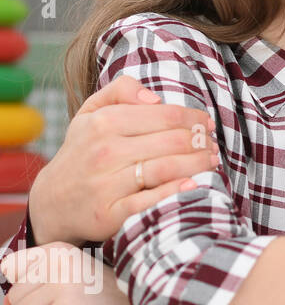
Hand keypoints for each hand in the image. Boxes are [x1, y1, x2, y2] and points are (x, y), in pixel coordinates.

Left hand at [1, 242, 142, 304]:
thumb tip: (5, 303)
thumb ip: (37, 280)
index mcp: (60, 250)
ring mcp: (62, 286)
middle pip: (14, 296)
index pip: (11, 267)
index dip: (26, 287)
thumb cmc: (109, 296)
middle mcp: (59, 263)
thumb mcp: (74, 275)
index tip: (50, 291)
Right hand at [29, 75, 218, 245]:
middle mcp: (104, 152)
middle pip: (173, 141)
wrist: (53, 201)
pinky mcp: (109, 213)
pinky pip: (151, 200)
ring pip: (166, 168)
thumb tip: (155, 98)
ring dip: (198, 164)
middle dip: (201, 142)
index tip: (207, 124)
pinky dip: (176, 192)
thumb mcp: (91, 112)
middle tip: (212, 146)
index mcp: (103, 123)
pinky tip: (193, 185)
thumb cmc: (84, 151)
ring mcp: (106, 184)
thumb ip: (121, 91)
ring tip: (211, 162)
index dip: (195, 119)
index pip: (166, 116)